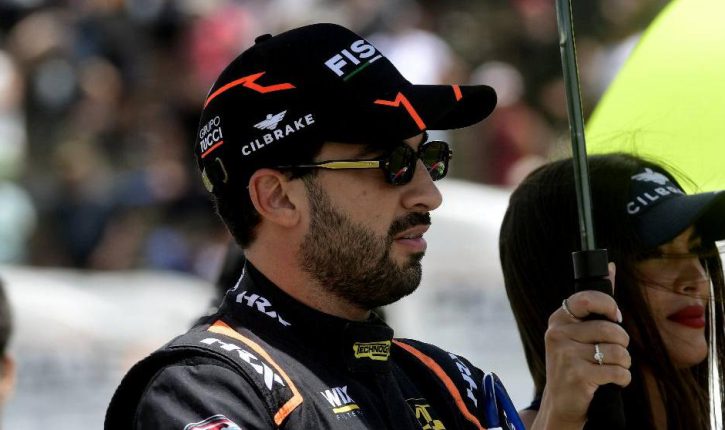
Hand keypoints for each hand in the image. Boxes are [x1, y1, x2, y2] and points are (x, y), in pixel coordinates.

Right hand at [532, 264, 630, 429]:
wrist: (561, 403)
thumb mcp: (578, 331)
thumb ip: (595, 300)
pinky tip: (612, 381)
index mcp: (558, 319)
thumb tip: (610, 265)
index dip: (609, 306)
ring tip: (611, 368)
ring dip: (624, 363)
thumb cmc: (575, 363)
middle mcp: (557, 334)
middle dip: (622, 344)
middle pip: (611, 329)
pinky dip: (622, 378)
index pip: (586, 299)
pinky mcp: (577, 376)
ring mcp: (565, 356)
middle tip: (612, 352)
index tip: (616, 318)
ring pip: (618, 351)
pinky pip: (618, 371)